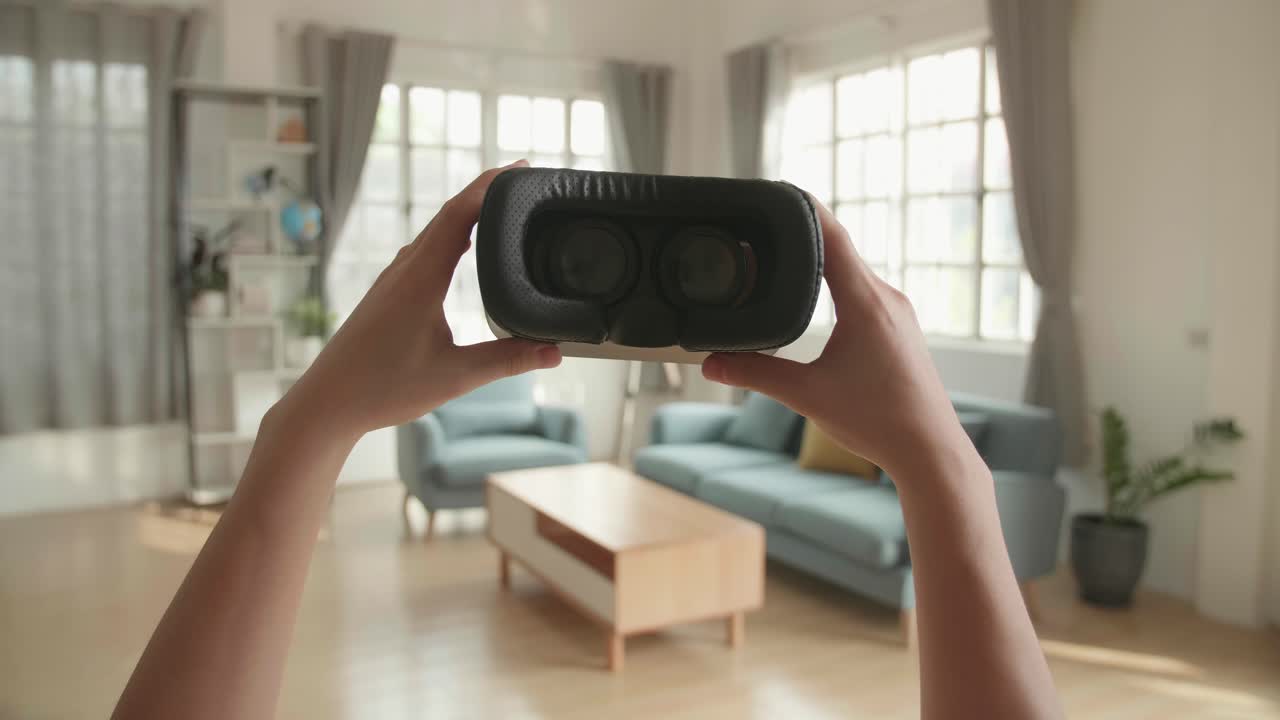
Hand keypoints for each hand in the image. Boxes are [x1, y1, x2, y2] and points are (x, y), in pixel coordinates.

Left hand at [278, 160, 560, 439]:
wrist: (326, 404)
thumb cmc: (382, 388)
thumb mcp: (454, 376)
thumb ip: (507, 361)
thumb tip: (554, 352)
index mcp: (420, 278)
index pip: (459, 215)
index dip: (492, 187)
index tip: (521, 168)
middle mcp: (405, 269)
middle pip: (449, 214)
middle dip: (487, 191)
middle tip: (524, 178)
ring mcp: (394, 279)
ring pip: (435, 231)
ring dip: (468, 212)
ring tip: (502, 204)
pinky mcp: (389, 292)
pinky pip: (426, 248)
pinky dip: (452, 234)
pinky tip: (464, 244)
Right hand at [701, 199, 972, 480]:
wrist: (930, 451)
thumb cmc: (878, 421)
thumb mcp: (807, 395)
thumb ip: (757, 374)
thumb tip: (710, 363)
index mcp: (866, 302)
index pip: (832, 237)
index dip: (803, 209)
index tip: (777, 190)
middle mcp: (887, 298)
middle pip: (840, 248)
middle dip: (803, 233)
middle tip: (765, 223)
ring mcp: (897, 313)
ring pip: (853, 271)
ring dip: (821, 260)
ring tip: (783, 254)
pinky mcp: (900, 330)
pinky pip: (864, 291)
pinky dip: (837, 282)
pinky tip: (817, 294)